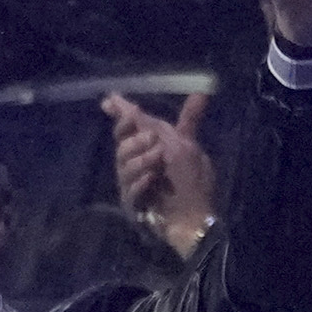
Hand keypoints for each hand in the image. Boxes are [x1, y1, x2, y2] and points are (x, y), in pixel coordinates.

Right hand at [103, 91, 216, 257]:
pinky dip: (141, 182)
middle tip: (155, 141)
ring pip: (123, 164)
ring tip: (159, 164)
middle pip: (121, 143)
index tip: (110, 102)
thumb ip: (189, 120)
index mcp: (149, 147)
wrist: (195, 219)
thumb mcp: (192, 147)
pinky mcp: (131, 203)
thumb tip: (201, 92)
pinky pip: (129, 188)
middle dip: (137, 139)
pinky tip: (153, 181)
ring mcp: (131, 183)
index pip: (129, 127)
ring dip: (143, 160)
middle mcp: (136, 163)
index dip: (120, 113)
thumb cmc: (193, 184)